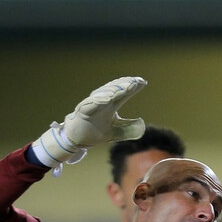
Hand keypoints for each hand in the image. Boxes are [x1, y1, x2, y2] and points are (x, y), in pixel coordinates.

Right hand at [32, 76, 146, 170]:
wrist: (78, 140)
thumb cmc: (96, 132)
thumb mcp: (116, 133)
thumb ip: (128, 129)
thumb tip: (142, 126)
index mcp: (111, 105)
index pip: (124, 93)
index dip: (133, 87)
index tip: (143, 82)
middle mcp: (102, 102)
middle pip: (115, 90)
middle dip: (125, 85)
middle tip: (136, 81)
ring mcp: (92, 105)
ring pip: (103, 94)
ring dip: (114, 90)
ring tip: (124, 88)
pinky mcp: (82, 111)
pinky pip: (90, 104)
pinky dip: (99, 100)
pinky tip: (108, 98)